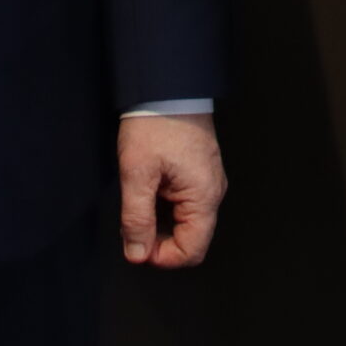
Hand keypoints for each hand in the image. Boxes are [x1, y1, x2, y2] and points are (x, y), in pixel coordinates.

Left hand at [118, 112, 226, 267]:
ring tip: (139, 200)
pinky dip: (165, 206)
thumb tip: (137, 253)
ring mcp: (208, 182)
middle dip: (159, 240)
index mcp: (204, 196)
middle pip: (190, 238)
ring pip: (186, 222)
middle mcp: (212, 192)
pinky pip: (185, 203)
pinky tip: (149, 189)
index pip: (191, 251)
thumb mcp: (137, 174)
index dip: (162, 257)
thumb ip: (137, 219)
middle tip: (133, 224)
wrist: (167, 87)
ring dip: (160, 222)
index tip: (137, 246)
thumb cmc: (156, 124)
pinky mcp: (200, 172)